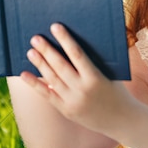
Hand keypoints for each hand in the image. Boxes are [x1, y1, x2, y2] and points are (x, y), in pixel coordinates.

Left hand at [21, 23, 135, 135]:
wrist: (123, 120)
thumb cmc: (118, 91)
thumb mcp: (111, 74)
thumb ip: (94, 63)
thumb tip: (72, 45)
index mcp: (96, 77)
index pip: (77, 54)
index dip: (65, 39)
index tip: (55, 26)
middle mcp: (82, 90)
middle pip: (60, 66)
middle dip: (47, 51)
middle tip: (35, 38)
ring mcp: (73, 102)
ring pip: (52, 79)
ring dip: (40, 64)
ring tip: (30, 52)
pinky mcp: (66, 111)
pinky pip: (47, 95)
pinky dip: (35, 84)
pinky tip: (25, 74)